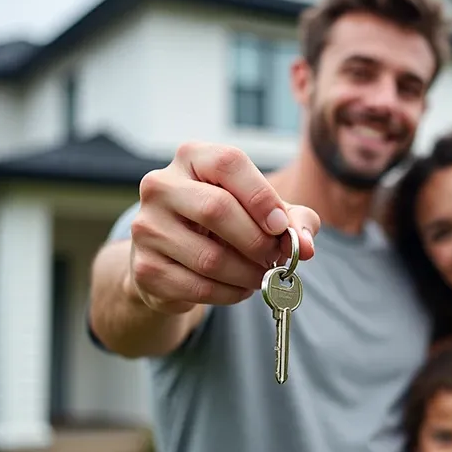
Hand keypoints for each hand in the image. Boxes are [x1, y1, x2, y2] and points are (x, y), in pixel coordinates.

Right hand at [127, 142, 319, 313]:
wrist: (175, 258)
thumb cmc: (227, 224)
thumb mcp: (264, 211)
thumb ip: (294, 220)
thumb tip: (306, 247)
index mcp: (192, 157)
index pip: (229, 163)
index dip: (261, 196)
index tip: (281, 227)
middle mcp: (160, 185)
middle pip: (216, 208)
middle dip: (257, 241)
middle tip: (275, 258)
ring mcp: (146, 227)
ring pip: (209, 257)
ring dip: (248, 274)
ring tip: (263, 275)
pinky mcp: (145, 268)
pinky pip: (199, 287)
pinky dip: (231, 294)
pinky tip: (241, 288)